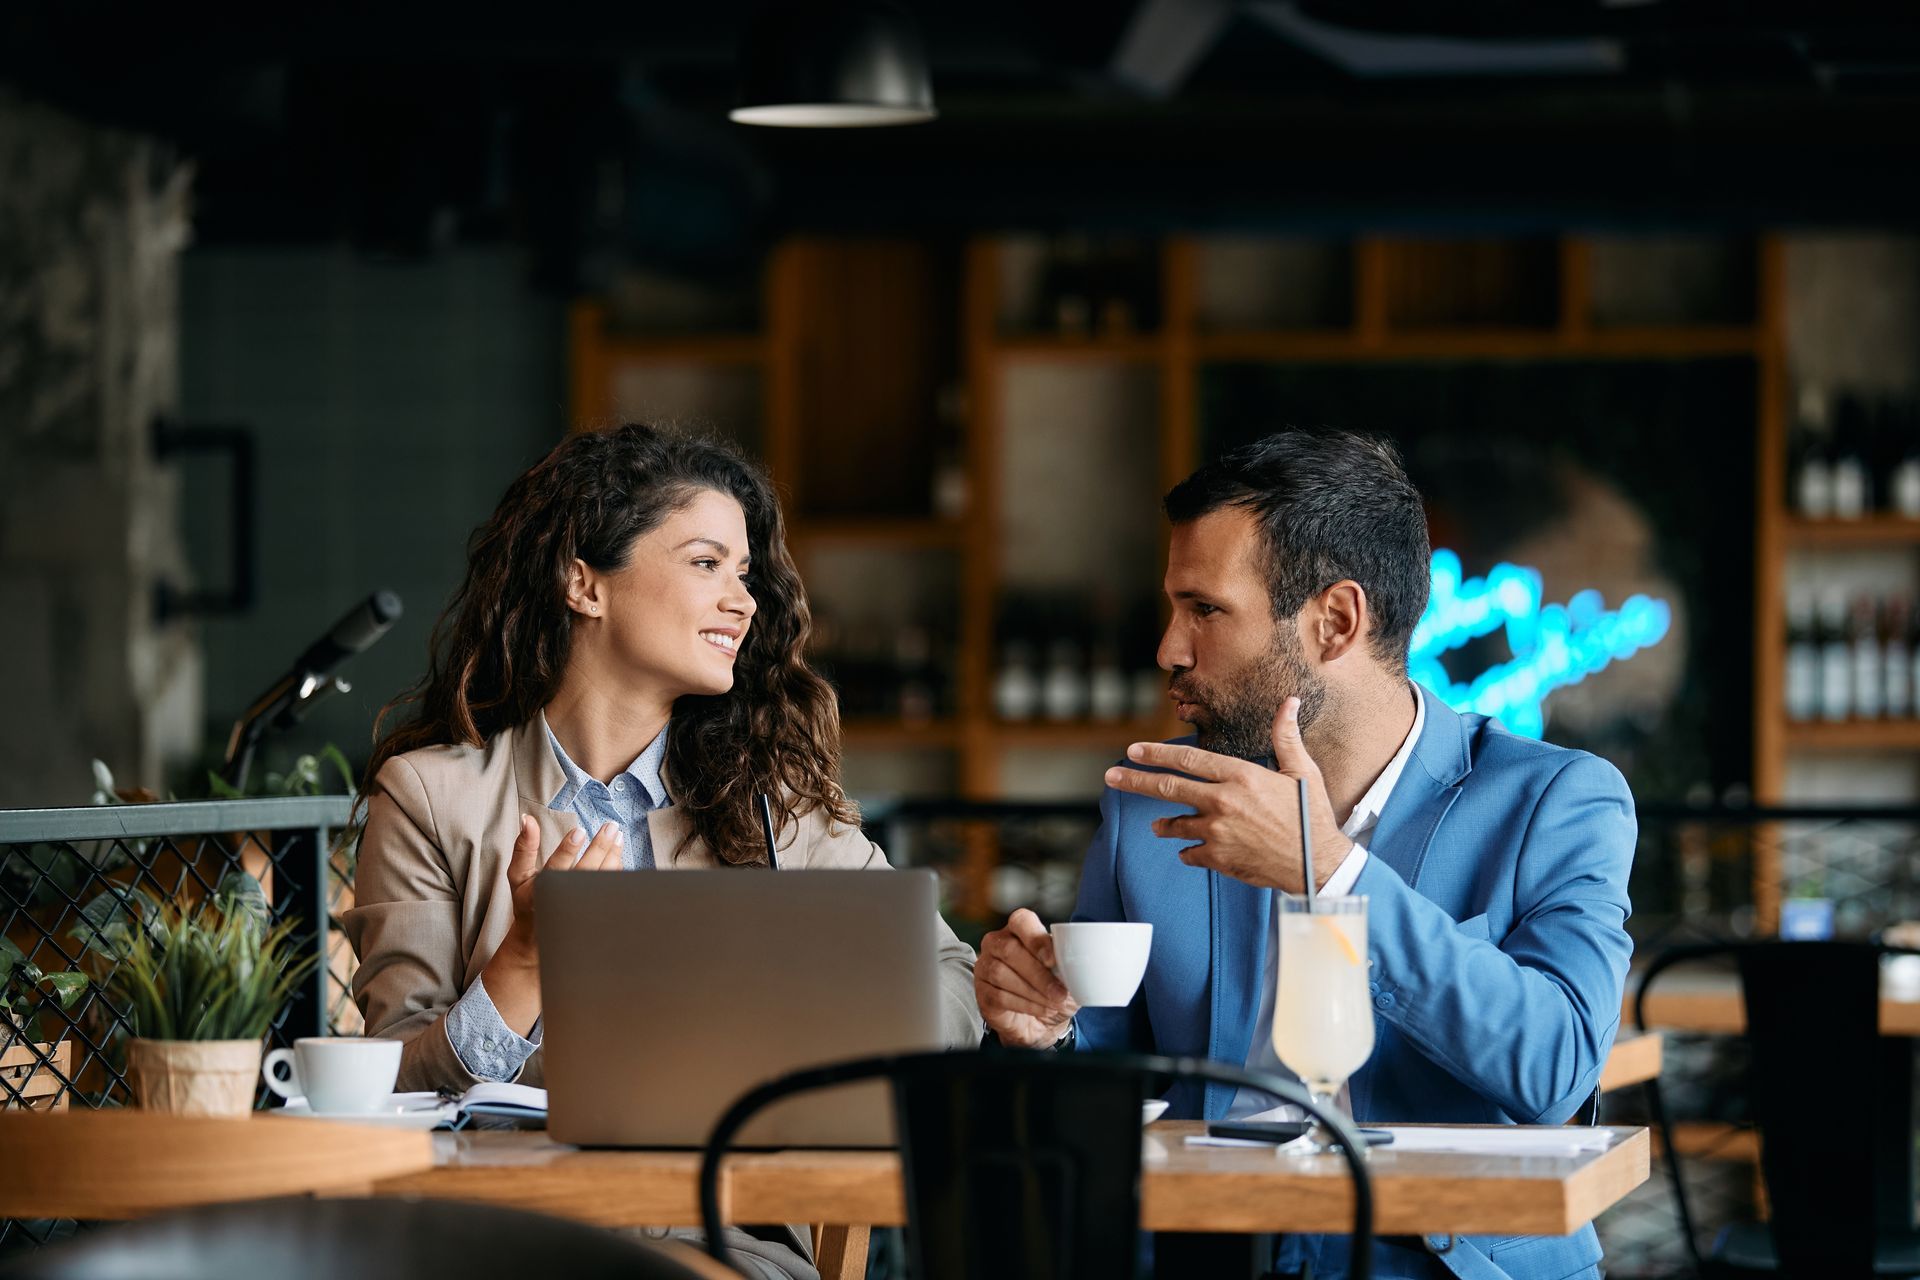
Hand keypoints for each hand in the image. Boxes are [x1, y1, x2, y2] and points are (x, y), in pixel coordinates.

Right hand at [498, 815, 625, 963]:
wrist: (538, 938)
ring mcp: (581, 909)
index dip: (568, 850)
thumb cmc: (527, 901)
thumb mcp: (517, 875)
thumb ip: (523, 848)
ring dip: (613, 857)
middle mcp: (562, 900)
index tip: (580, 831)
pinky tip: (617, 854)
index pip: (556, 867)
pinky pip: (609, 890)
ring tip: (618, 836)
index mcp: (541, 890)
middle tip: (610, 827)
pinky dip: (616, 870)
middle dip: (600, 848)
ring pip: (602, 881)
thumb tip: (527, 819)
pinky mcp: (594, 913)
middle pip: (585, 872)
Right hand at [975, 908, 1078, 1047]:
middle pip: (1010, 950)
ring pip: (1002, 974)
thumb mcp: (1067, 975)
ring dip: (1033, 992)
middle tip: (1060, 993)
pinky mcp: (982, 992)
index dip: (1036, 940)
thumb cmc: (1053, 990)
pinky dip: (1024, 1005)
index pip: (1021, 921)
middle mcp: (997, 943)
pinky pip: (998, 995)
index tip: (1053, 961)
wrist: (1041, 1023)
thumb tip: (1076, 963)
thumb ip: (1068, 963)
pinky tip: (1040, 1009)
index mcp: (1020, 930)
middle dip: (1038, 975)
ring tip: (1053, 1003)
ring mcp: (985, 967)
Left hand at [1102, 696, 1351, 891]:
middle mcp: (1224, 801)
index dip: (1157, 753)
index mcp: (1241, 775)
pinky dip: (1187, 850)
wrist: (1319, 864)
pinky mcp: (1219, 858)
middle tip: (1111, 777)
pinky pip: (1190, 852)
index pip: (1188, 759)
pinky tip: (1188, 850)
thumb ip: (1286, 736)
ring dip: (1164, 823)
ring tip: (1157, 825)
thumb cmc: (1313, 816)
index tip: (1134, 751)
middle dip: (1135, 781)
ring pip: (1175, 823)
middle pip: (1168, 787)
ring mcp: (1218, 832)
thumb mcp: (1303, 771)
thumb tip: (1289, 701)